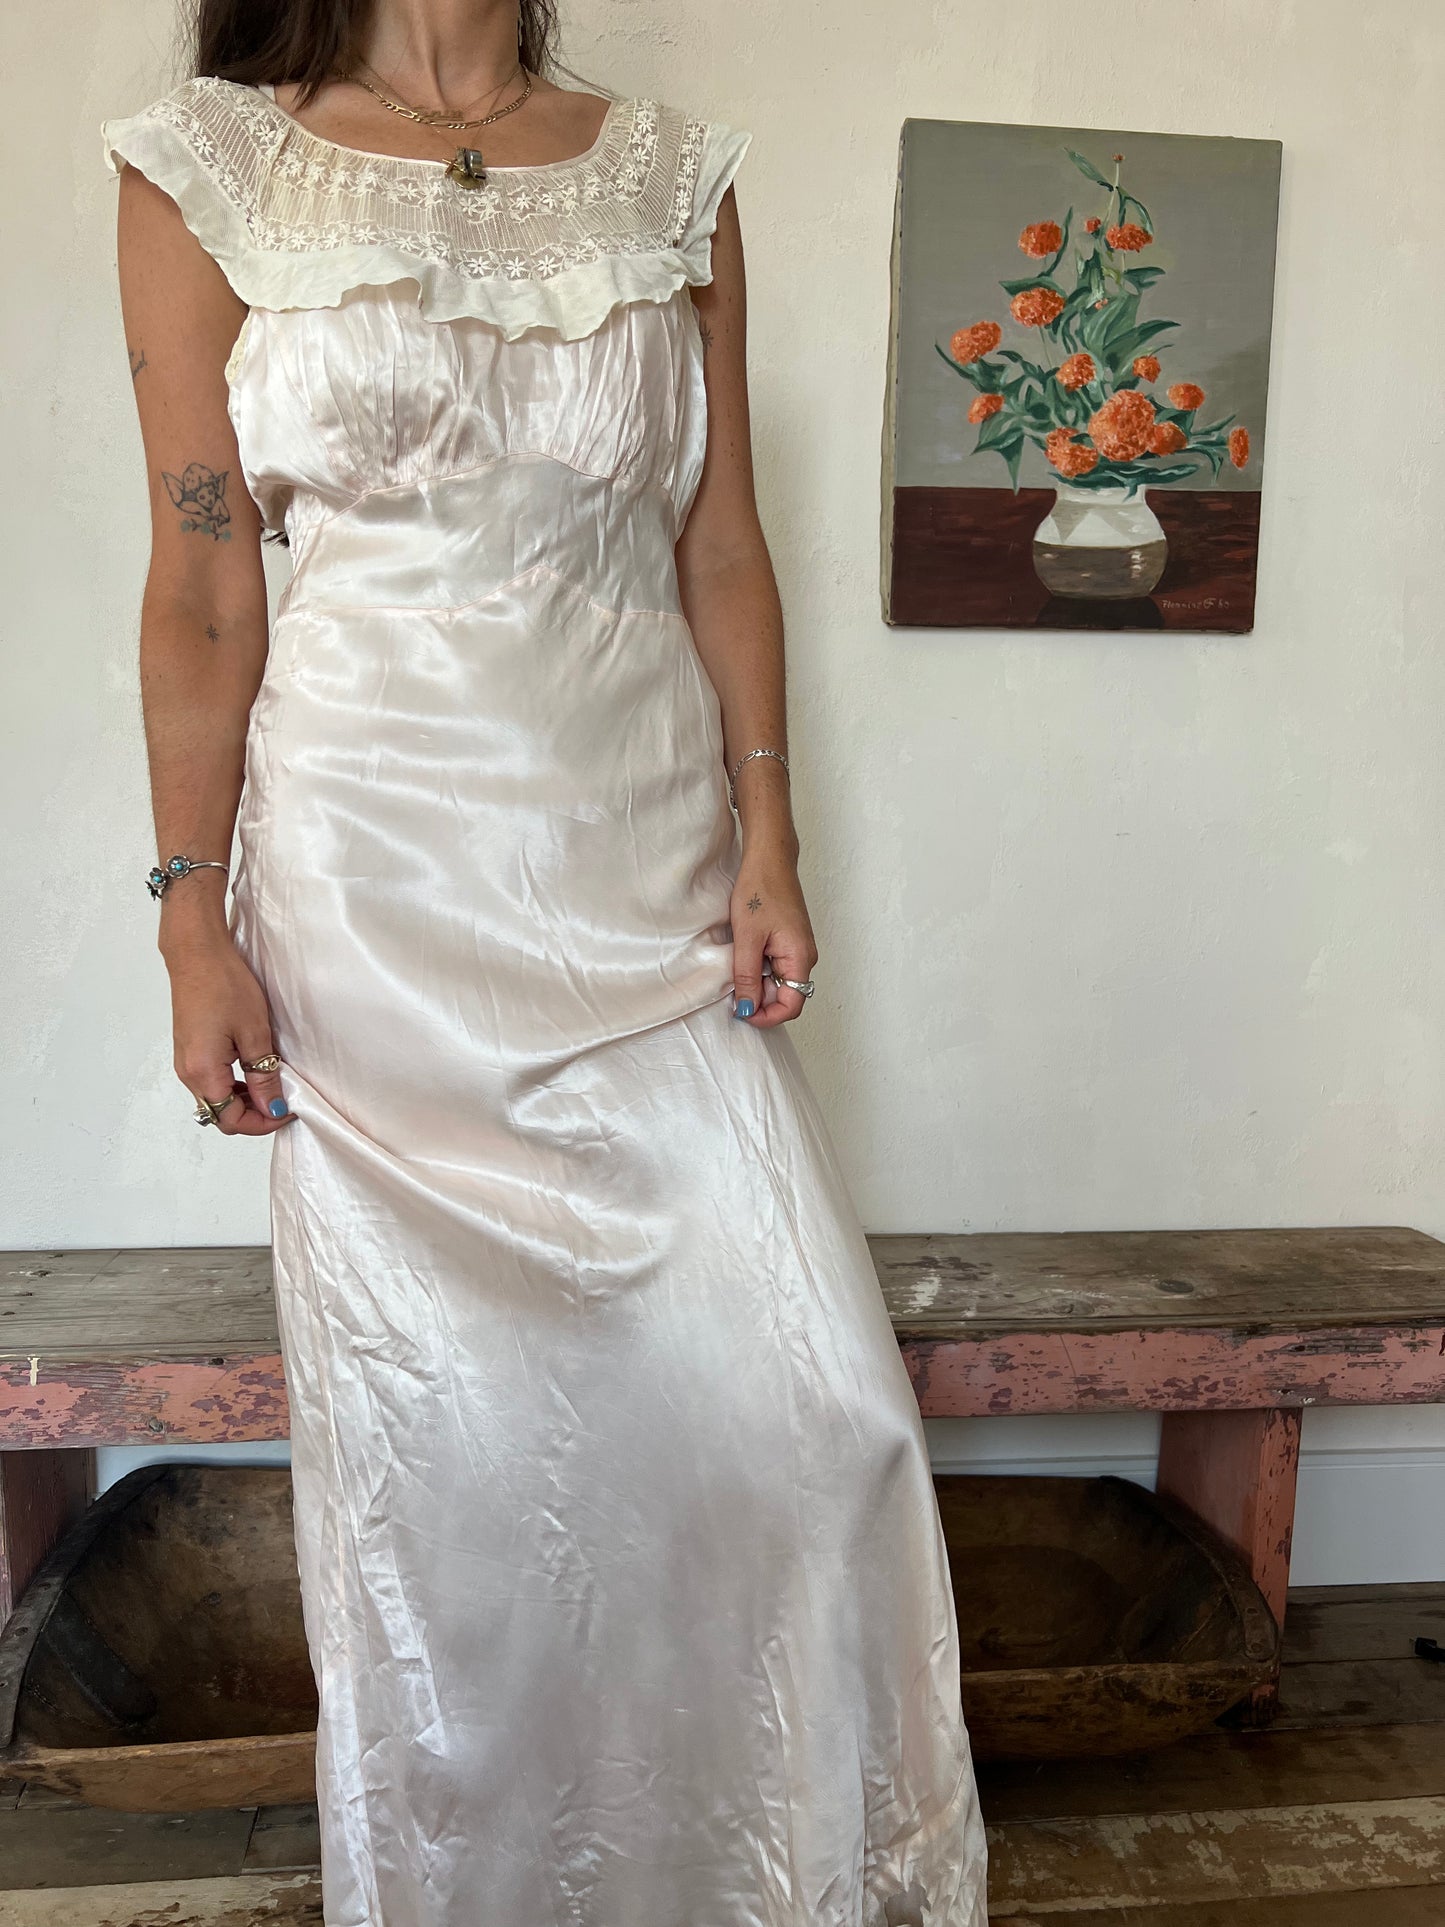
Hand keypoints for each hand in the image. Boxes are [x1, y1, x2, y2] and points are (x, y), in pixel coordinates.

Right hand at [166, 933, 294, 1136]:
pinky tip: (252, 1069)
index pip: (232, 1120)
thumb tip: (273, 1107)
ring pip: (215, 1099)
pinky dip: (232, 1084)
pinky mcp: (189, 1050)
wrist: (197, 954)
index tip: (289, 1109)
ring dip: (243, 1100)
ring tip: (272, 1082)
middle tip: (283, 1099)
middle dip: (254, 1115)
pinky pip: (210, 1081)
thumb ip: (262, 1076)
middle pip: (221, 1114)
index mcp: (203, 1073)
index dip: (263, 1122)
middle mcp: (188, 1073)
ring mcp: (186, 1062)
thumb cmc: (224, 985)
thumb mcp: (254, 1034)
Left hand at [730, 853, 817, 1028]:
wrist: (769, 859)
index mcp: (801, 957)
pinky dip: (759, 969)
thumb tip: (746, 1008)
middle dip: (759, 1000)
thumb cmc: (760, 890)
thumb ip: (747, 977)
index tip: (741, 1013)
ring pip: (779, 982)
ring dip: (758, 984)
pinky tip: (743, 957)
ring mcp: (798, 949)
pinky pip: (776, 967)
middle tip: (732, 991)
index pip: (791, 1006)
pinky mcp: (789, 941)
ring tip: (735, 970)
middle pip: (786, 996)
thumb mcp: (747, 938)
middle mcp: (805, 957)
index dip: (766, 1016)